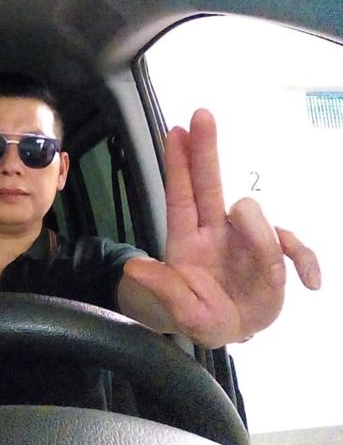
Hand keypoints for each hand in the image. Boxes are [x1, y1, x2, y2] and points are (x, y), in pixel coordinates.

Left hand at [126, 109, 320, 347]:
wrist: (234, 330)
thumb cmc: (202, 315)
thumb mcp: (181, 312)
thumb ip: (162, 290)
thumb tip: (134, 269)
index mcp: (189, 241)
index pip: (181, 195)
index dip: (178, 164)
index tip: (175, 130)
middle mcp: (216, 232)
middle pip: (209, 183)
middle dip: (206, 149)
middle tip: (201, 114)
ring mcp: (246, 241)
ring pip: (255, 216)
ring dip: (263, 239)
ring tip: (271, 274)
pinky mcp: (275, 256)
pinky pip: (293, 247)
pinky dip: (304, 258)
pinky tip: (310, 280)